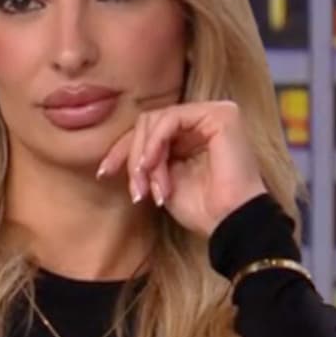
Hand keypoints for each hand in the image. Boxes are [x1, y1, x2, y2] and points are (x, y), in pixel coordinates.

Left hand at [97, 100, 266, 237]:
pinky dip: (154, 143)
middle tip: (138, 190)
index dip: (122, 151)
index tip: (105, 173)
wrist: (231, 223)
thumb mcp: (160, 179)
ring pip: (154, 120)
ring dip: (144, 157)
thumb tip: (115, 152)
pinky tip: (151, 165)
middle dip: (133, 158)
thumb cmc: (201, 208)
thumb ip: (145, 159)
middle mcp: (202, 118)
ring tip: (150, 187)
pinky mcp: (220, 114)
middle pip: (146, 123)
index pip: (146, 130)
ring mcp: (213, 113)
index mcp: (190, 133)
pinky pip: (170, 119)